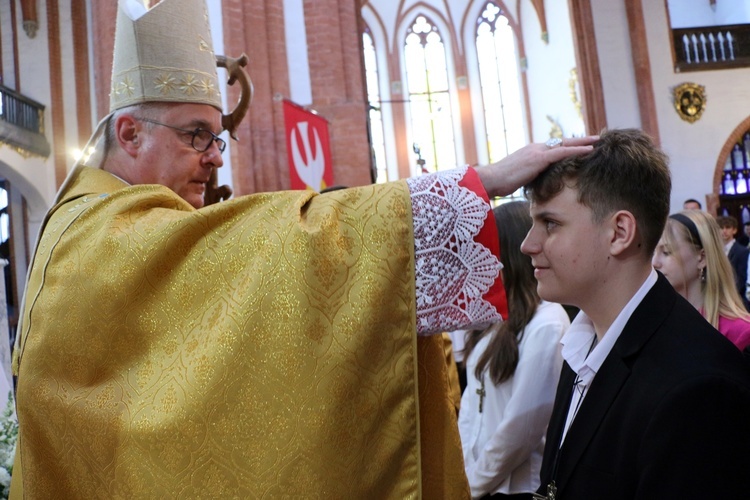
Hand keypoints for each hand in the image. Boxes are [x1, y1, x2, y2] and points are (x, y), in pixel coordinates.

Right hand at [476, 136, 597, 196]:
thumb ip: (528, 176)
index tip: (578, 145)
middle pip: (561, 142)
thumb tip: (534, 184)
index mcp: (530, 152)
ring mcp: (537, 151)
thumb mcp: (517, 178)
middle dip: (578, 140)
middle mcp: (535, 148)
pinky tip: (590, 149)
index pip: (552, 147)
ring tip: (597, 140)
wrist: (490, 179)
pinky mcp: (539, 158)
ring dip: (582, 142)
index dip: (566, 146)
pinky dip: (577, 149)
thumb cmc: (499, 182)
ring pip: (565, 144)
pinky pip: (563, 152)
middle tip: (593, 138)